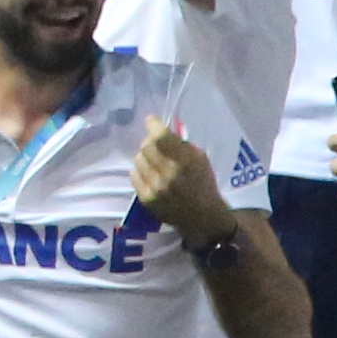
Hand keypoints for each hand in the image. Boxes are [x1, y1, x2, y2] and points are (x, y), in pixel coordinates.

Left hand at [130, 118, 233, 248]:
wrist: (202, 216)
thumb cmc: (203, 183)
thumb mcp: (200, 158)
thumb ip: (180, 144)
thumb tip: (159, 130)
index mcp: (185, 162)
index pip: (161, 137)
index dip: (154, 125)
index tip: (151, 120)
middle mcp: (168, 174)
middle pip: (146, 146)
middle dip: (150, 142)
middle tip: (155, 144)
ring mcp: (155, 187)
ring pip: (138, 159)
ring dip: (145, 157)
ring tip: (154, 162)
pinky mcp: (146, 199)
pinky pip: (134, 175)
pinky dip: (141, 171)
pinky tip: (150, 174)